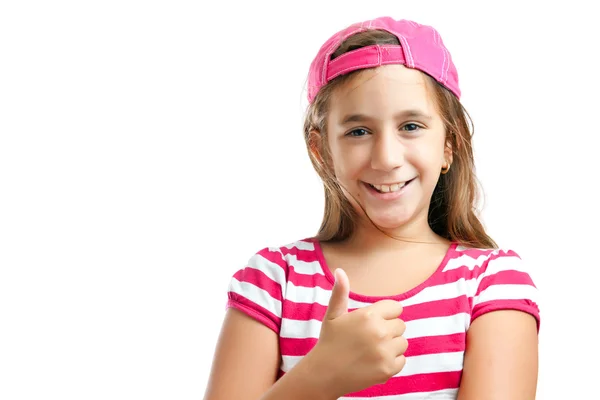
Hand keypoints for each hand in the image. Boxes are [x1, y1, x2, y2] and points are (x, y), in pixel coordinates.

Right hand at [306, 268, 407, 397]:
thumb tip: (340, 271)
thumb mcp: (333, 315)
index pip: (396, 308)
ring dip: (391, 346)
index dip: (385, 315)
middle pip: (400, 325)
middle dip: (388, 330)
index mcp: (368, 315)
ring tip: (372, 350)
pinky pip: (402, 360)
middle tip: (369, 338)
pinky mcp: (388, 369)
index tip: (373, 323)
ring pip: (402, 342)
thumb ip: (340, 292)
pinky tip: (375, 361)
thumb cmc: (330, 341)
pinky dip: (391, 361)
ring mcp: (385, 352)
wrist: (324, 373)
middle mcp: (379, 332)